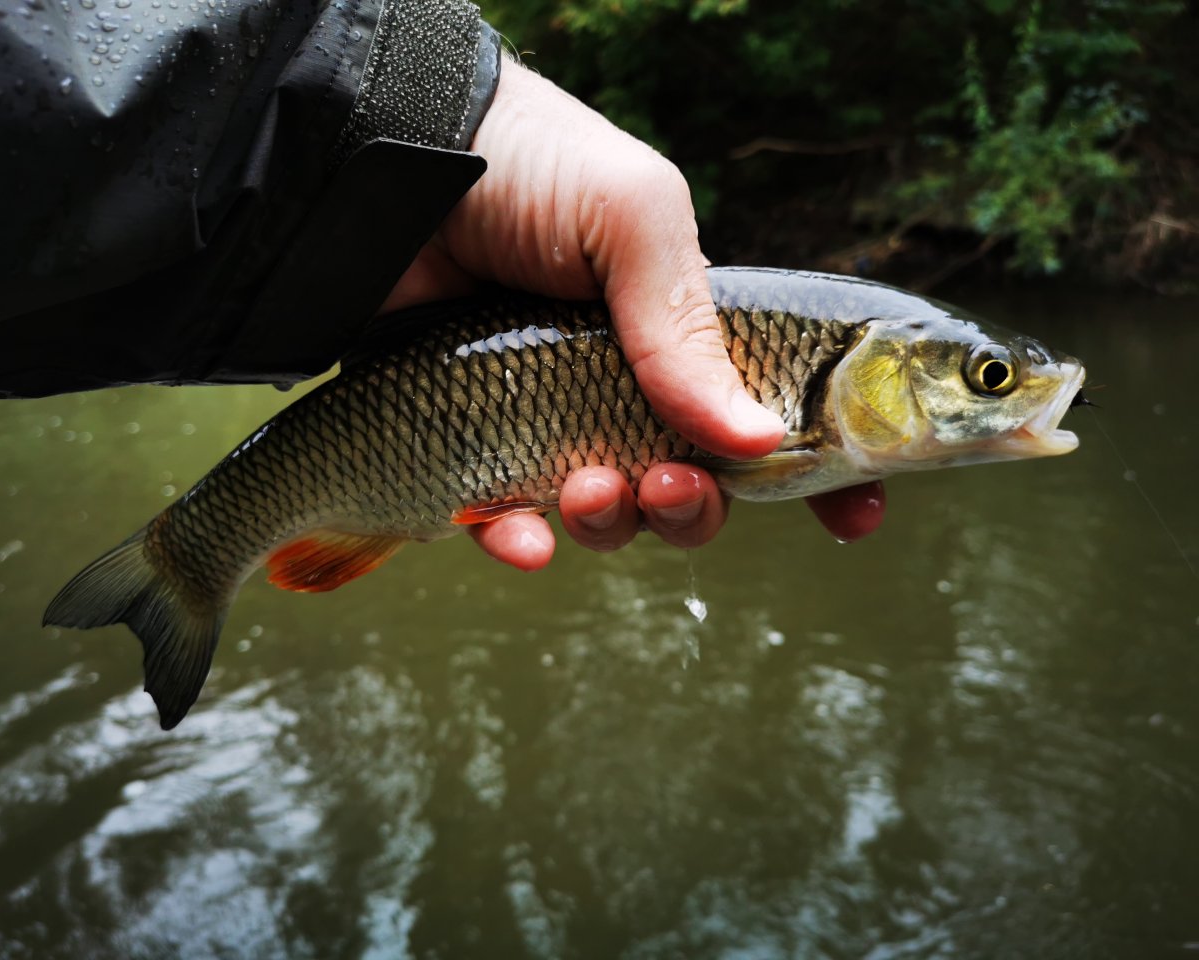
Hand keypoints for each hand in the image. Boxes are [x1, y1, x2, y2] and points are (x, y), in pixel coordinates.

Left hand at [383, 59, 884, 567]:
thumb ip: (689, 327)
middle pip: (694, 487)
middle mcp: (629, 385)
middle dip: (697, 509)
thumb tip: (759, 439)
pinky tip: (521, 536)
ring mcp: (552, 419)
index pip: (775, 414)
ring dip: (614, 524)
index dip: (823, 471)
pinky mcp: (476, 443)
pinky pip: (512, 521)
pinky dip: (522, 541)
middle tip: (668, 485)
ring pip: (611, 516)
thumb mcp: (633, 217)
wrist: (391, 163)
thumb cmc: (527, 168)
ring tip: (588, 485)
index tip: (853, 515)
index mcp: (689, 333)